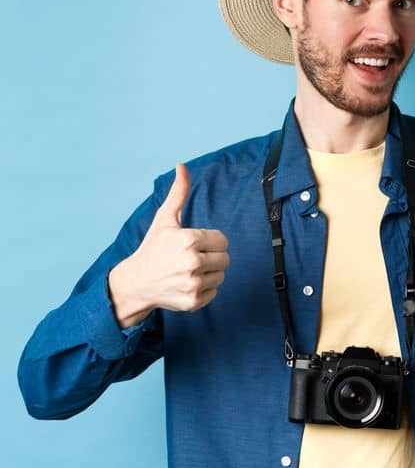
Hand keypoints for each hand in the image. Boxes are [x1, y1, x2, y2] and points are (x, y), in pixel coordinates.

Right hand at [107, 163, 230, 327]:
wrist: (135, 283)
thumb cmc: (153, 248)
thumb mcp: (165, 220)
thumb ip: (178, 193)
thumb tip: (182, 166)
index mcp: (188, 240)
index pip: (223, 241)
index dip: (210, 242)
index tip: (193, 244)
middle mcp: (192, 263)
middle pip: (225, 259)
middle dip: (211, 257)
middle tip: (190, 258)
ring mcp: (192, 284)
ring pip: (221, 275)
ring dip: (209, 273)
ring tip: (187, 271)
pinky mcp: (193, 302)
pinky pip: (215, 292)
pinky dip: (204, 289)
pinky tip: (186, 284)